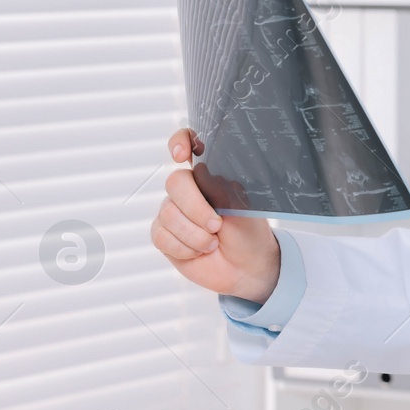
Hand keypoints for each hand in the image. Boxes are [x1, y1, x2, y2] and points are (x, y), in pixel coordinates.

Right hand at [150, 128, 280, 301]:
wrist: (246, 267)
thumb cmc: (248, 232)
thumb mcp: (243, 207)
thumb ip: (220, 187)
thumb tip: (198, 171)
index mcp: (210, 174)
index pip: (188, 144)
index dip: (179, 142)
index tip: (182, 155)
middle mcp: (189, 189)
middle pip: (175, 182)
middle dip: (196, 208)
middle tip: (216, 225)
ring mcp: (173, 211)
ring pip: (167, 214)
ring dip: (194, 234)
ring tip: (213, 243)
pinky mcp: (164, 235)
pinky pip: (161, 236)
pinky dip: (184, 248)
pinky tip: (200, 251)